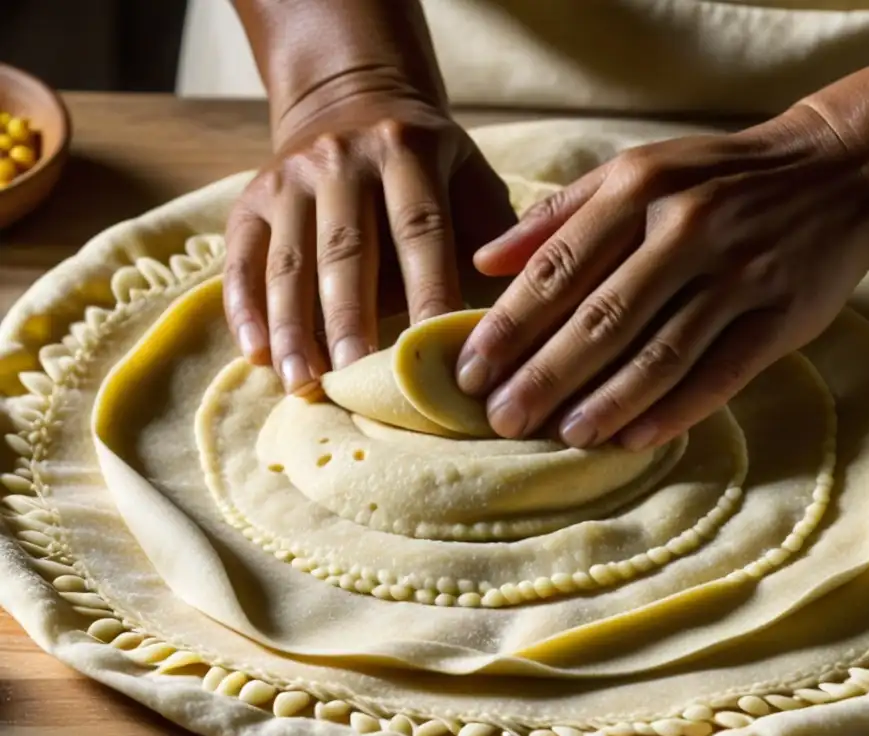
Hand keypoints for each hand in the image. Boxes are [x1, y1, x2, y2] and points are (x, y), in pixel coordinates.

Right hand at [223, 86, 515, 395]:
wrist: (350, 103)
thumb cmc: (428, 168)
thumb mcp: (469, 178)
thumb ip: (492, 236)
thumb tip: (511, 315)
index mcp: (407, 152)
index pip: (420, 230)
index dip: (428, 293)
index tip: (434, 355)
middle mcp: (341, 158)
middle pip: (345, 250)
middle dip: (349, 319)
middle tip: (353, 378)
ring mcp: (288, 177)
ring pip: (288, 261)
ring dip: (293, 327)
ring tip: (303, 383)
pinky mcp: (250, 198)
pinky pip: (241, 258)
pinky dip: (245, 308)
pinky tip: (256, 354)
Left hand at [456, 106, 868, 449]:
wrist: (839, 170)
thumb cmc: (714, 176)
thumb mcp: (636, 171)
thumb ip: (558, 214)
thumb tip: (483, 260)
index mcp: (638, 189)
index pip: (557, 267)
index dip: (508, 326)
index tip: (469, 371)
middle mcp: (686, 228)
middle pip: (601, 318)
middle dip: (544, 375)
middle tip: (501, 419)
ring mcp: (739, 273)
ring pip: (660, 352)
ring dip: (605, 402)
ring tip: (560, 436)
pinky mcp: (782, 314)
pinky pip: (720, 373)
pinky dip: (674, 410)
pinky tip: (633, 439)